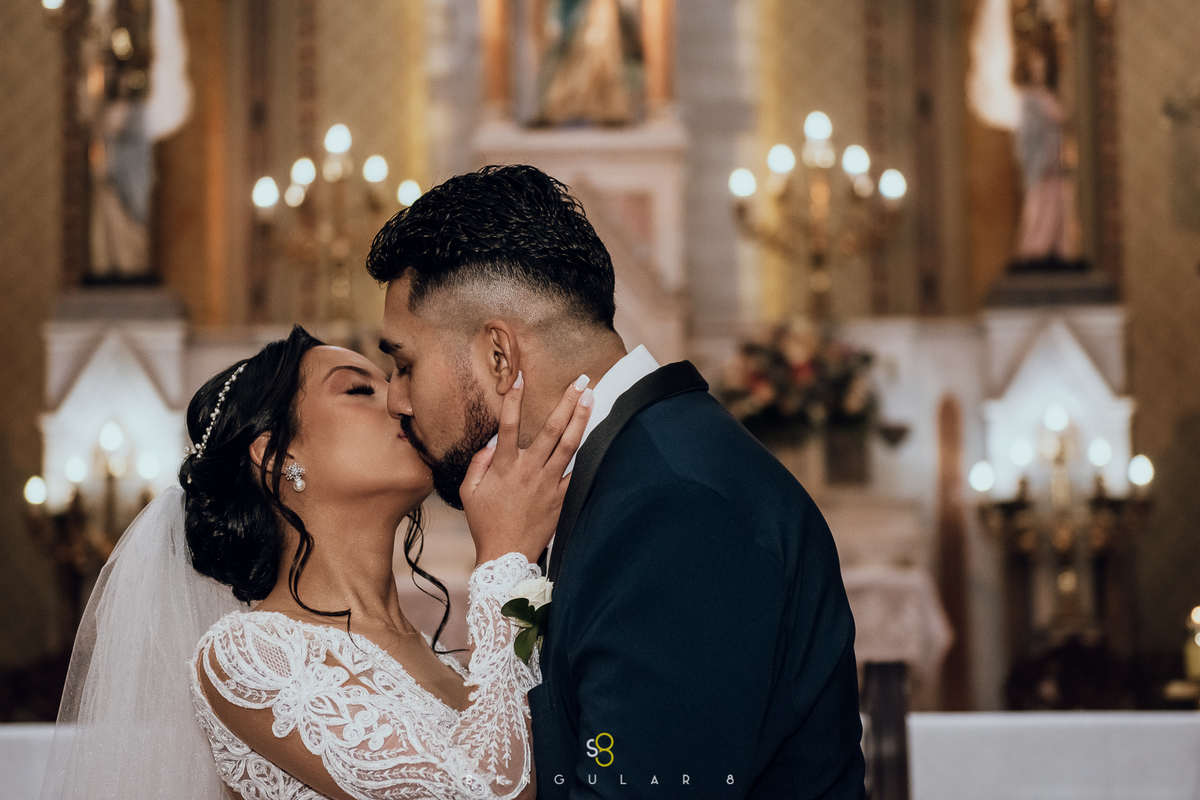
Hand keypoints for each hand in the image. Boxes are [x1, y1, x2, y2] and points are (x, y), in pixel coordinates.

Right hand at [460, 372, 592, 566]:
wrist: (505, 555)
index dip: (513, 399)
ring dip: (581, 419)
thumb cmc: (485, 523)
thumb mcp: (469, 492)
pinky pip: (577, 472)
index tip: (520, 377)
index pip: (508, 425)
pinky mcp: (561, 498)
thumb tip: (490, 443)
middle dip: (566, 402)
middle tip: (579, 380)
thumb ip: (478, 463)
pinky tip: (598, 435)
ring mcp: (548, 484)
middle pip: (551, 429)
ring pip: (569, 445)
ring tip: (591, 397)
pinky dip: (588, 454)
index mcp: (504, 467)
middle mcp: (529, 471)